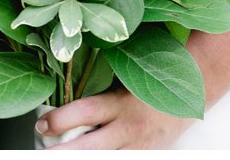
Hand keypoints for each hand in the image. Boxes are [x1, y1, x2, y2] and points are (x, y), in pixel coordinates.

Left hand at [37, 88, 191, 149]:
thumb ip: (95, 86)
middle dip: (62, 153)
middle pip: (90, 148)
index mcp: (121, 104)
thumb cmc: (148, 80)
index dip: (60, 120)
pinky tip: (83, 157)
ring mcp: (139, 148)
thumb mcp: (122, 78)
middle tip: (41, 153)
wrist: (190, 94)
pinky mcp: (145, 156)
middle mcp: (129, 129)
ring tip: (55, 156)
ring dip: (79, 158)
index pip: (85, 113)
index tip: (40, 125)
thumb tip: (58, 85)